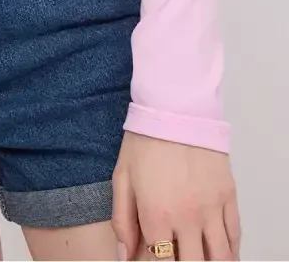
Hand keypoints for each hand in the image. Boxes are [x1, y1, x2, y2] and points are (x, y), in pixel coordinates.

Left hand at [112, 131, 240, 259]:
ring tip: (199, 256)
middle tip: (177, 255)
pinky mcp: (228, 197)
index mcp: (157, 215)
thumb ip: (122, 220)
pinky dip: (230, 251)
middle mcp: (187, 218)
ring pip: (219, 257)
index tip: (153, 256)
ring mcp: (211, 209)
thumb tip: (124, 254)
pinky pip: (234, 236)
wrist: (175, 108)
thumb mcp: (122, 177)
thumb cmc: (145, 140)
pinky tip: (221, 254)